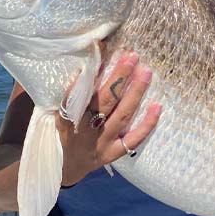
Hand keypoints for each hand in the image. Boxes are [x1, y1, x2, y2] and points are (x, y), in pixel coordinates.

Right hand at [57, 51, 161, 185]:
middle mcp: (84, 130)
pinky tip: (157, 106)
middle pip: (104, 101)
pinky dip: (147, 124)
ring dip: (135, 93)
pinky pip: (133, 139)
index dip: (90, 71)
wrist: (61, 167)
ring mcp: (100, 143)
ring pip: (121, 116)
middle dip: (119, 77)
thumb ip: (71, 91)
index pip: (79, 91)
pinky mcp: (112, 153)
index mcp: (67, 116)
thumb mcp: (57, 111)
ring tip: (146, 72)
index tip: (102, 49)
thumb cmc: (61, 130)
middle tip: (132, 56)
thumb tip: (88, 61)